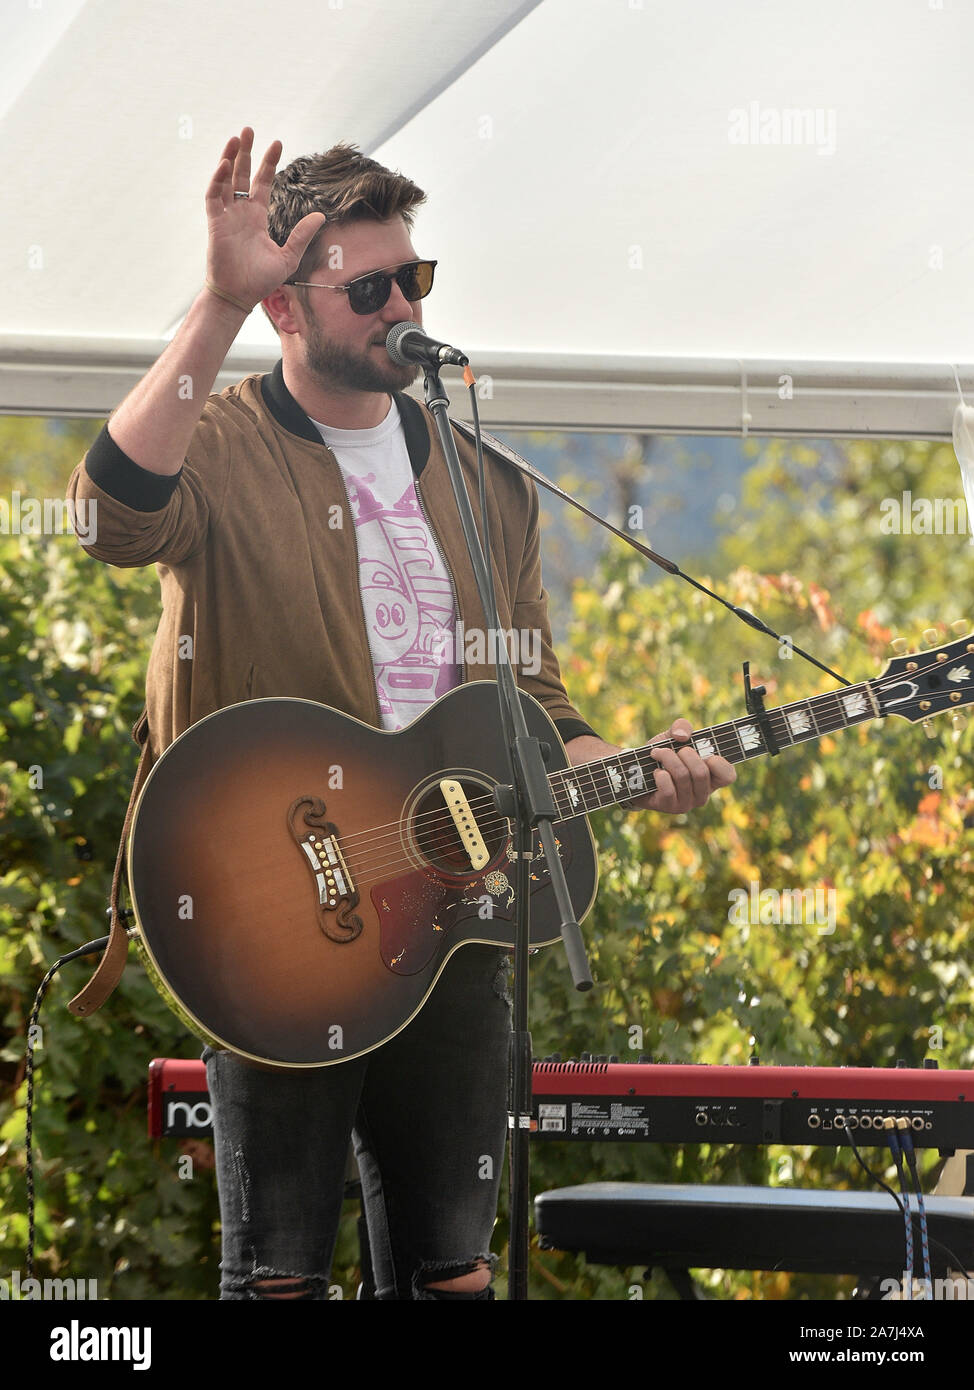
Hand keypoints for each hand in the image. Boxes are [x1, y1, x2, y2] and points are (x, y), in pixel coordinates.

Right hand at [204, 127, 325, 310]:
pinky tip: (226, 165)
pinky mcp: (215, 223)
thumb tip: (321, 216)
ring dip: (230, 159)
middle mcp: (241, 213)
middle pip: (242, 175)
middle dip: (245, 152)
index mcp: (257, 218)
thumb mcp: (288, 257)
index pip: (262, 183)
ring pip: (226, 180)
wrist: (239, 296)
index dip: (268, 163)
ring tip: (236, 138)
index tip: (277, 143)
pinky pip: (214, 196)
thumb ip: (302, 235)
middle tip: (249, 130)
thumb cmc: (260, 281)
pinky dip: (218, 179)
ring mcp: (227, 216)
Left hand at [565, 722, 735, 814]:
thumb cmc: (663, 754)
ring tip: (657, 753)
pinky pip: (668, 789)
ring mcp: (687, 803)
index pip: (729, 775)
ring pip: (682, 776)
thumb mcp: (673, 735)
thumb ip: (682, 726)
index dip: (718, 762)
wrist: (637, 770)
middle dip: (684, 753)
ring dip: (667, 758)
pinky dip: (659, 774)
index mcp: (712, 778)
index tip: (705, 753)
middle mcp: (703, 793)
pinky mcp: (669, 807)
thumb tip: (682, 736)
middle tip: (675, 750)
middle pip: (701, 772)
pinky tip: (656, 772)